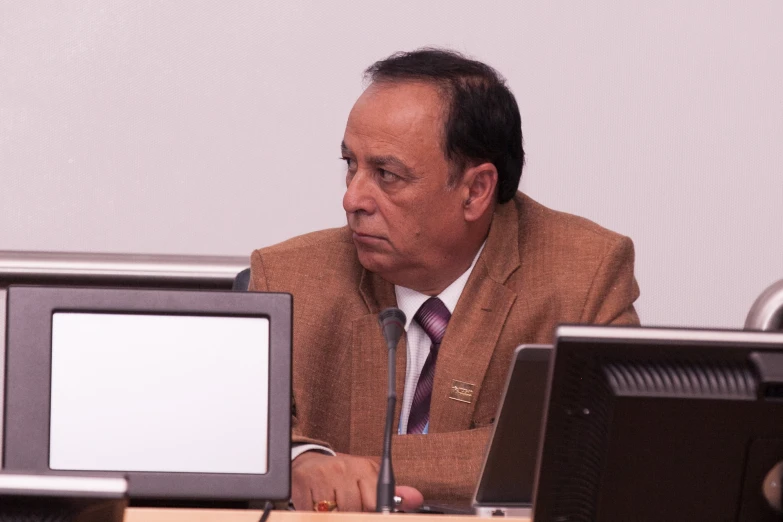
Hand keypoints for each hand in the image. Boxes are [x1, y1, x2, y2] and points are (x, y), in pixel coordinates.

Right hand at [291, 451, 422, 511]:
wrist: (309, 462)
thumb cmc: (343, 476)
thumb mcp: (369, 480)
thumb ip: (393, 493)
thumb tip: (416, 499)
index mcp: (365, 468)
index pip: (375, 504)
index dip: (370, 513)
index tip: (366, 512)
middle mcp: (345, 467)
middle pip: (354, 511)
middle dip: (350, 514)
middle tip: (347, 506)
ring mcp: (324, 475)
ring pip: (335, 513)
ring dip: (334, 515)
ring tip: (333, 505)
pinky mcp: (304, 483)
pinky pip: (312, 512)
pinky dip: (314, 513)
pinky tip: (317, 504)